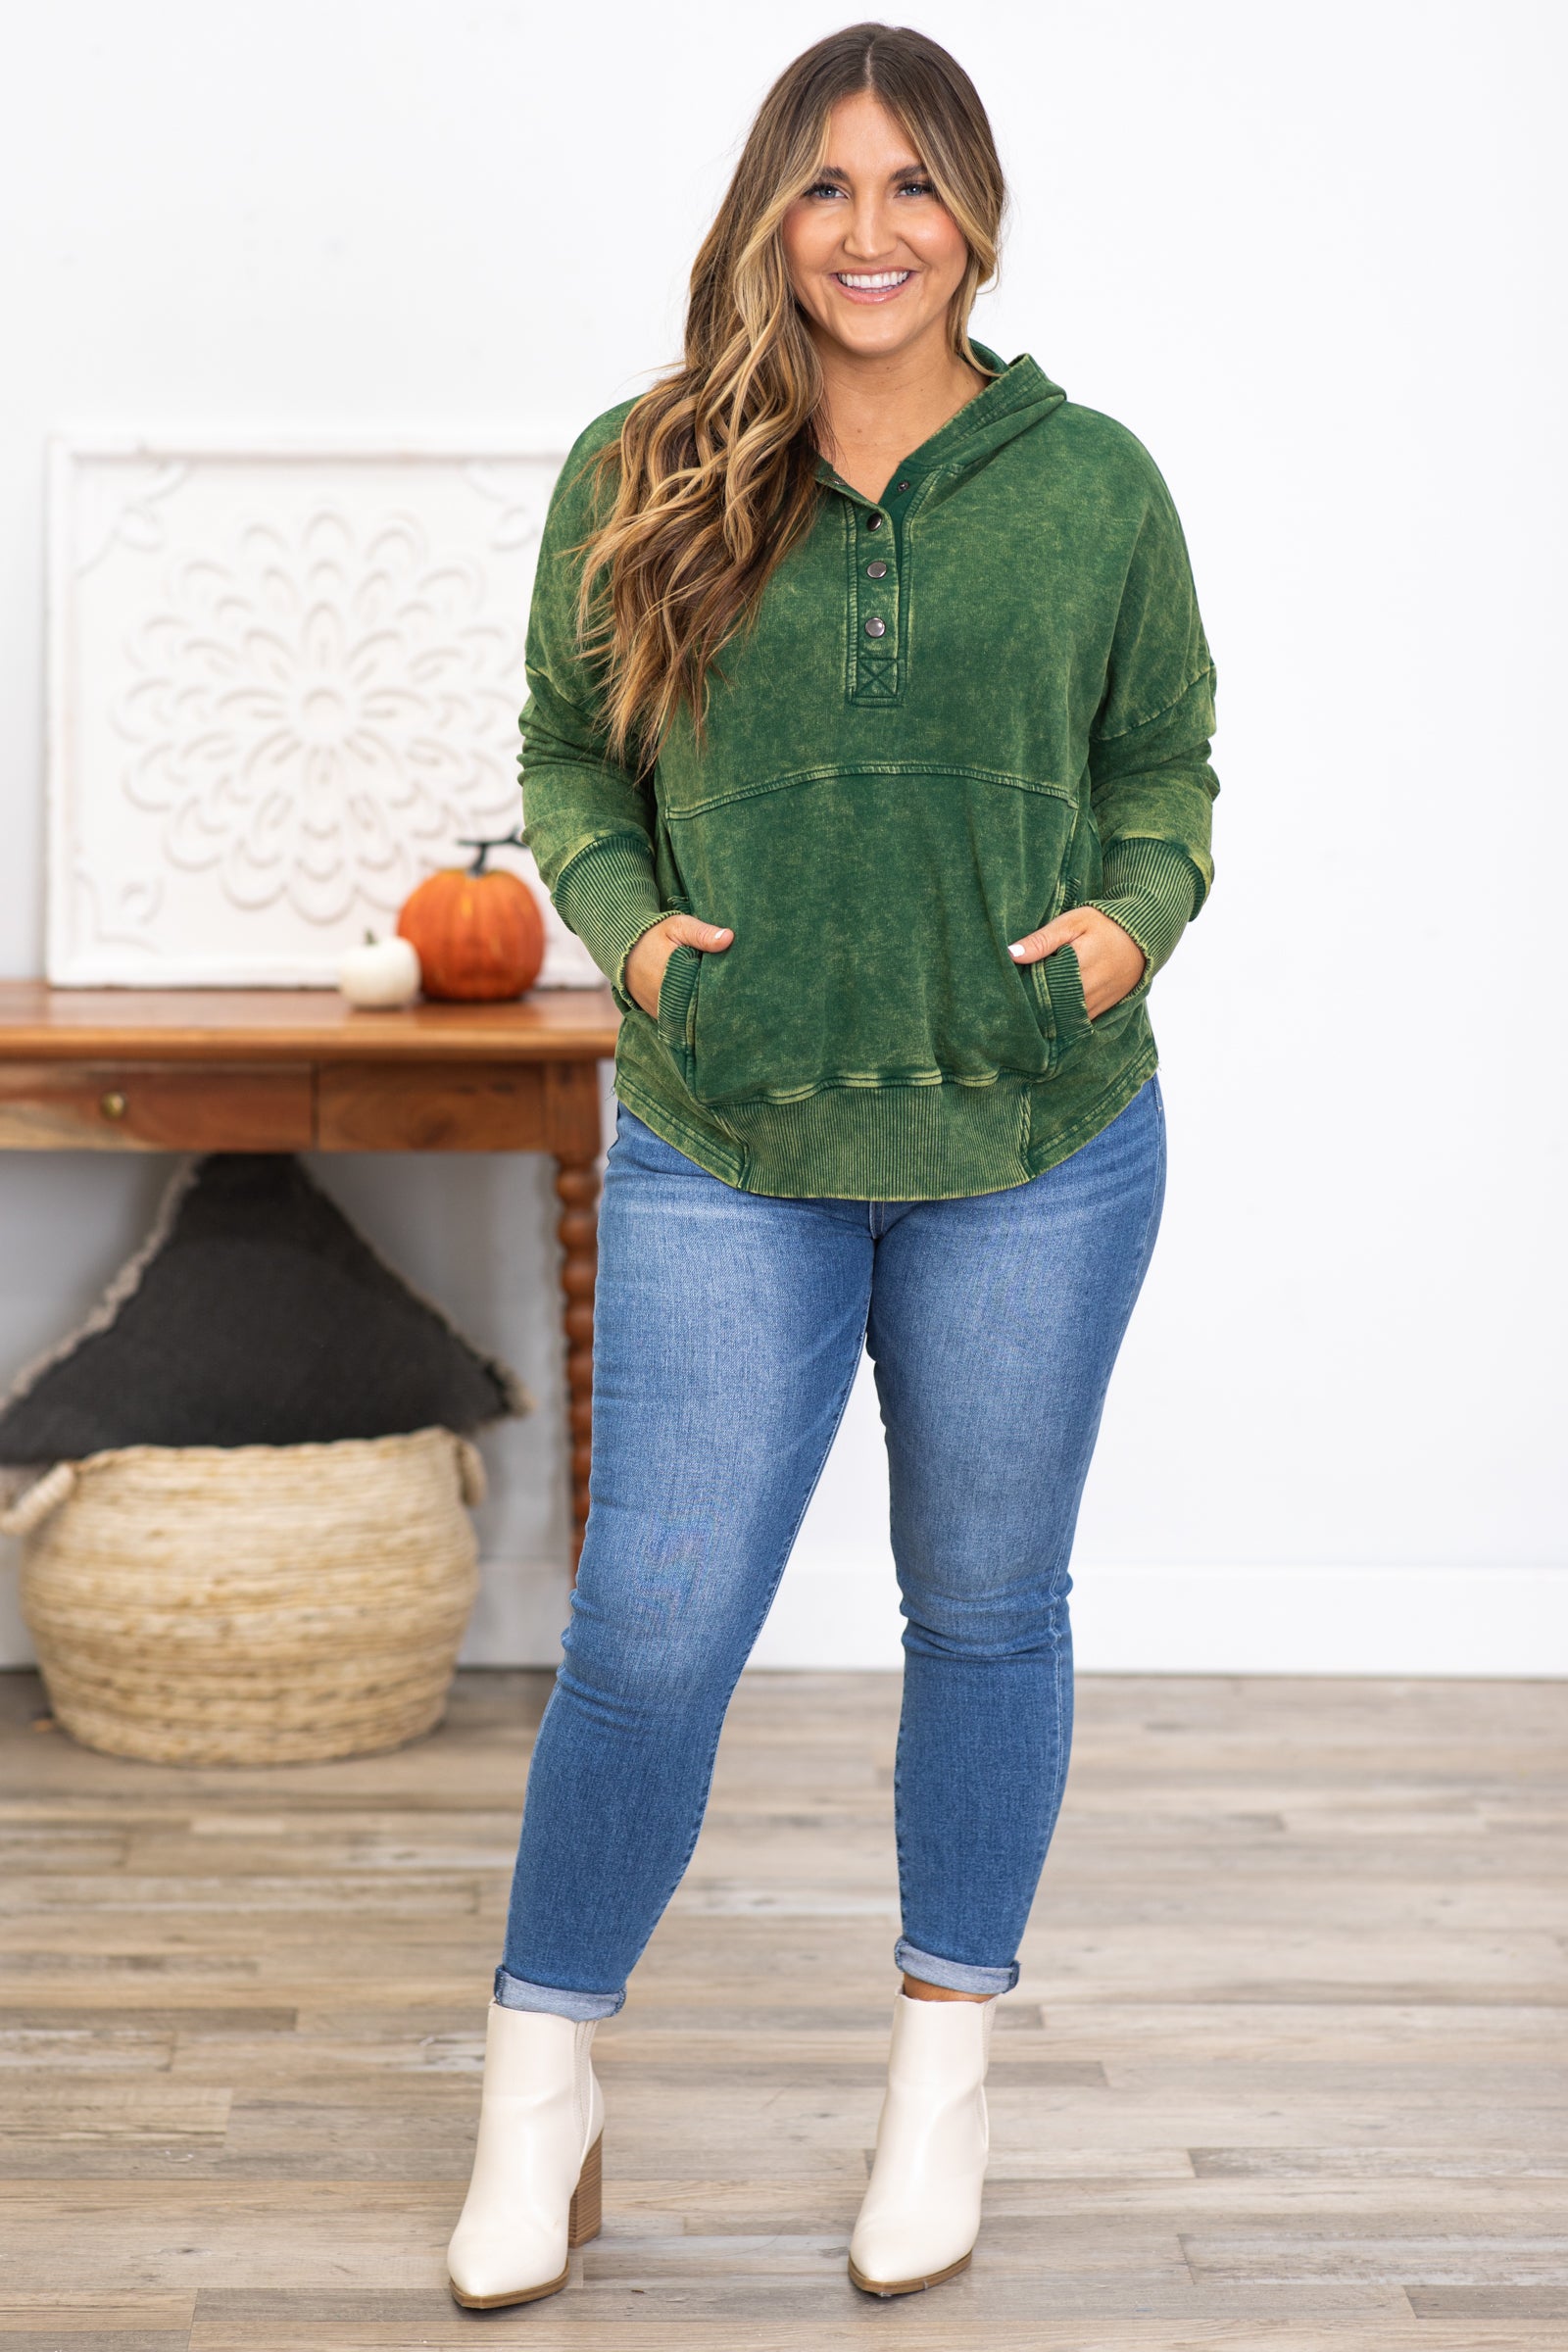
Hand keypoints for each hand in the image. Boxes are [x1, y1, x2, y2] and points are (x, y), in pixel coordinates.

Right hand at [625, 914, 733, 1019]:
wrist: (622, 949)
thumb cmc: (653, 935)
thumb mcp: (678, 927)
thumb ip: (702, 933)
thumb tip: (729, 938)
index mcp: (674, 977)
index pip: (708, 991)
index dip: (722, 986)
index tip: (732, 980)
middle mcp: (665, 999)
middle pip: (700, 1006)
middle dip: (713, 998)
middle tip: (727, 988)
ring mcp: (659, 1011)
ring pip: (689, 1015)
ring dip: (700, 1007)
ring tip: (714, 995)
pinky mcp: (656, 1015)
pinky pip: (678, 1019)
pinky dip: (688, 1011)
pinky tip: (697, 1000)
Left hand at [1008, 906, 1144, 1020]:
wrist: (1144, 937)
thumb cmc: (1105, 924)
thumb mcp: (1073, 922)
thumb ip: (1043, 940)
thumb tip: (1011, 954)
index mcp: (1079, 965)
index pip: (1042, 986)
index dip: (1024, 990)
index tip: (1010, 988)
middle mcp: (1090, 989)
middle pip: (1051, 1006)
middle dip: (1033, 1005)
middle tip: (1012, 1001)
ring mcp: (1098, 1002)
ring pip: (1063, 1018)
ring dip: (1046, 1014)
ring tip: (1028, 1007)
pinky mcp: (1104, 1009)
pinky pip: (1078, 1022)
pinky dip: (1063, 1018)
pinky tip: (1049, 1012)